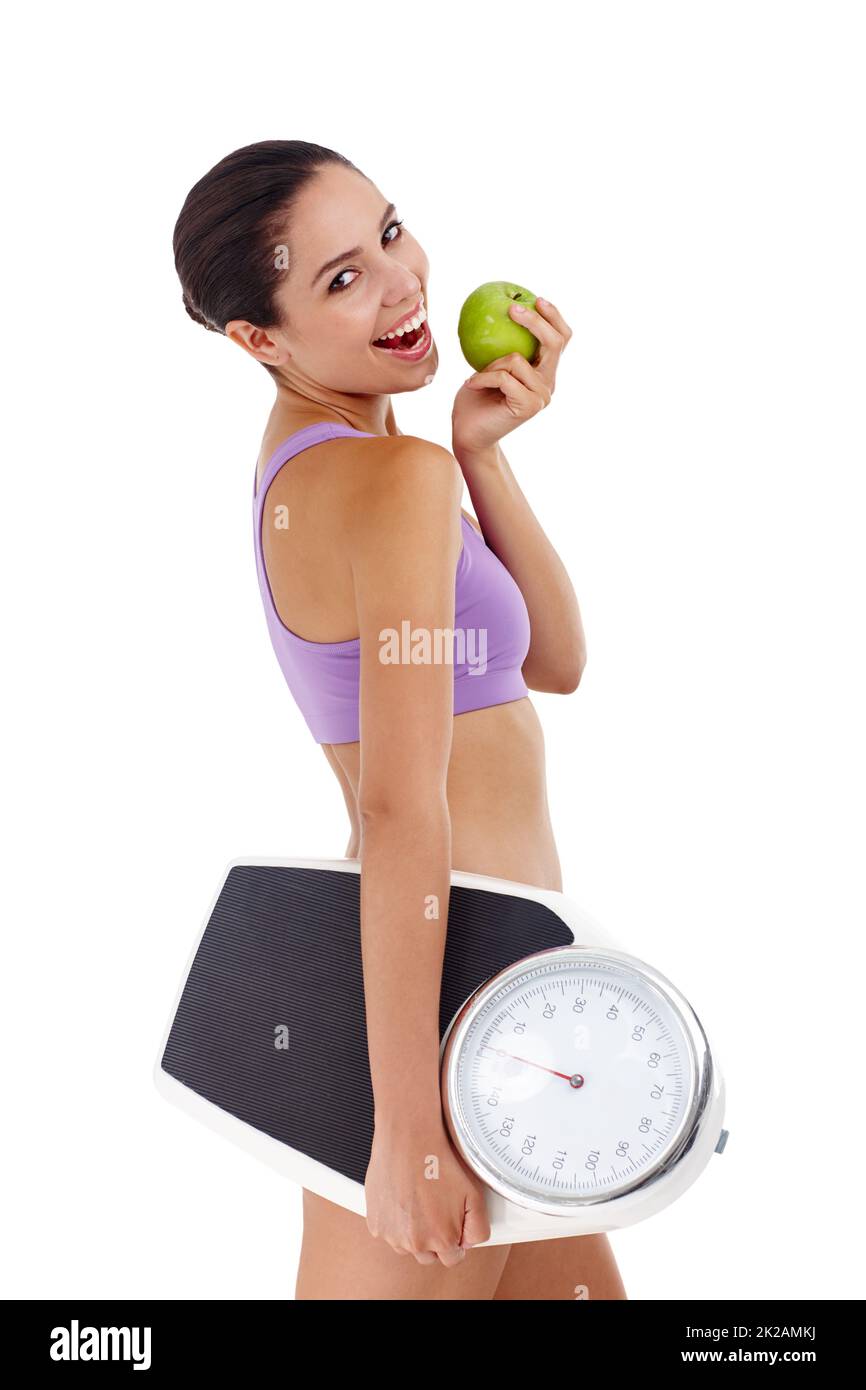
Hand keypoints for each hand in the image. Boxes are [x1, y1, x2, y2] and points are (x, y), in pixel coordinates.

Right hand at [364, 1116, 490, 1264]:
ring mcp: (392, 1234)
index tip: (451, 1225)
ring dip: (412, 1231)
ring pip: (406, 1244)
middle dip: (433, 1238)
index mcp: (441, 1240)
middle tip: (434, 1209)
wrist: (408, 1138)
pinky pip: (388, 1231)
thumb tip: (470, 1242)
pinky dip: (394, 1220)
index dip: (454, 1240)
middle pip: (428, 1255)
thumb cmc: (438, 1161)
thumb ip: (478, 1228)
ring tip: (417, 1199)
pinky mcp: (375, 1223)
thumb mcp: (474, 1194)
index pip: (452, 1258)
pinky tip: (401, 1197)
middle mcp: (415, 1243)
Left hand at [451, 296, 571, 456]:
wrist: (469, 434)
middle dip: (535, 322)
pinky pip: (504, 377)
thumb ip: (503, 345)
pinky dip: (483, 378)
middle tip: (511, 309)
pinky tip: (470, 385)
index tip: (537, 298)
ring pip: (518, 360)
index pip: (561, 340)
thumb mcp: (490, 364)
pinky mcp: (528, 406)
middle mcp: (549, 384)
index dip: (554, 317)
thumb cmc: (475, 398)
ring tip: (476, 378)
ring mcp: (541, 396)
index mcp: (545, 372)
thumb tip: (503, 308)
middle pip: (554, 343)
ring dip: (491, 365)